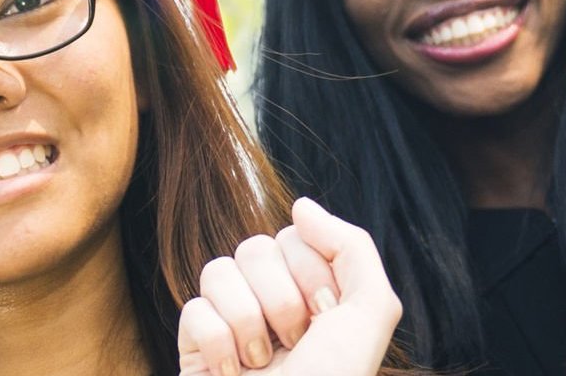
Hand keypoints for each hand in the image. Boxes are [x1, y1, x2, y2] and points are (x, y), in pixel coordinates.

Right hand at [177, 198, 401, 375]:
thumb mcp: (371, 311)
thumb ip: (351, 246)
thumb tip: (300, 206)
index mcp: (315, 290)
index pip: (295, 235)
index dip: (313, 272)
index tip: (324, 318)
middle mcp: (272, 301)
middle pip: (256, 246)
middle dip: (282, 298)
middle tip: (295, 342)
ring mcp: (230, 323)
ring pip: (220, 269)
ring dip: (249, 321)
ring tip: (263, 362)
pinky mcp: (194, 347)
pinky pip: (194, 308)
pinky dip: (218, 344)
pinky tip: (232, 374)